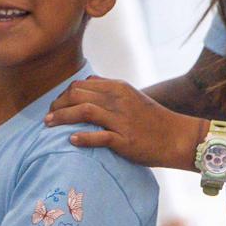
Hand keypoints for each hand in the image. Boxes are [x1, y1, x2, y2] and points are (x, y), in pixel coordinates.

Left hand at [43, 75, 202, 168]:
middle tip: (47, 117)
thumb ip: (108, 91)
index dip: (63, 95)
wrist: (178, 137)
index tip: (55, 106)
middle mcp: (118, 100)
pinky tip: (71, 140)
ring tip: (49, 125)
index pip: (81, 85)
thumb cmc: (151, 120)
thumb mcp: (131, 97)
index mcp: (118, 88)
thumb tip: (85, 85)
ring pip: (84, 111)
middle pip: (77, 94)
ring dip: (62, 117)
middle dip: (57, 105)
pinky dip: (83, 137)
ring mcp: (122, 119)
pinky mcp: (126, 140)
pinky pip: (100, 136)